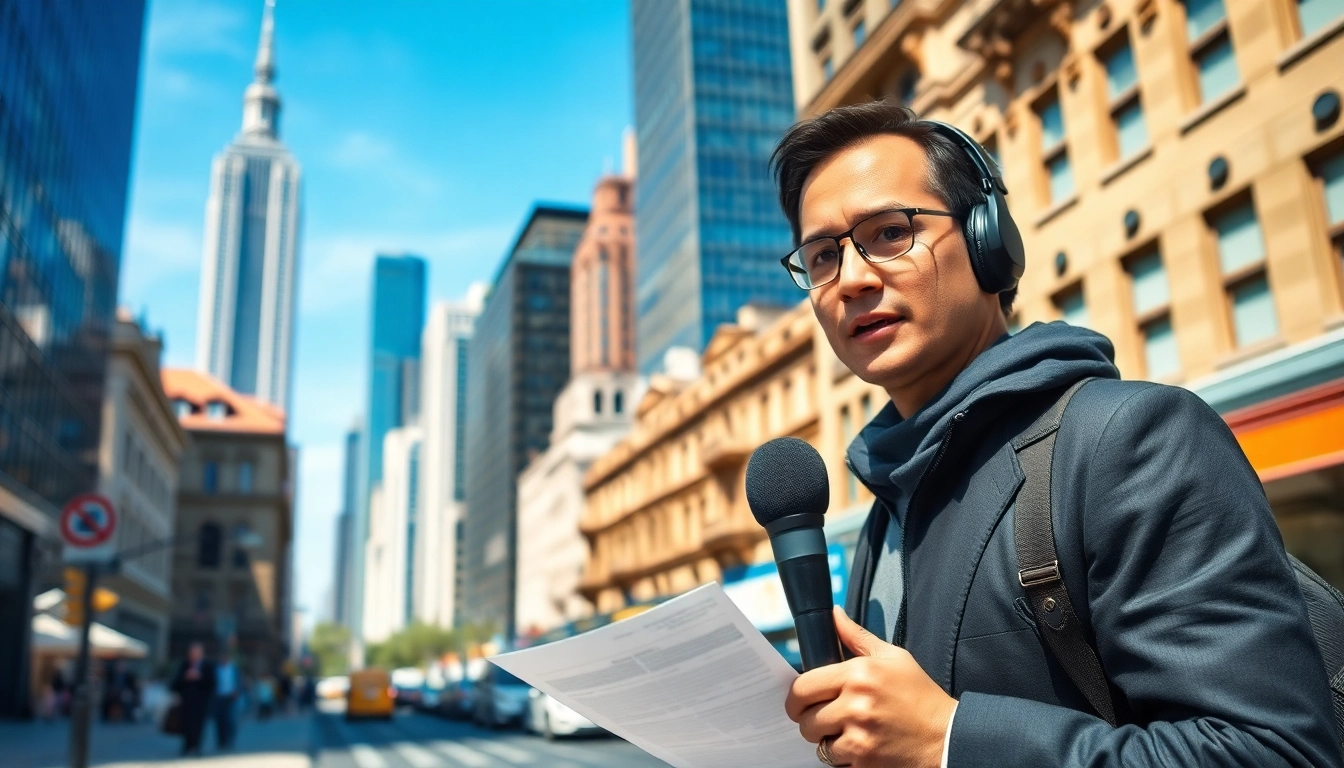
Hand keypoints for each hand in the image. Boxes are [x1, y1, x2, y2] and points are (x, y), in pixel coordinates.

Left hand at [785, 607, 956, 767]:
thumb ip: (856, 636)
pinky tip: (860, 745)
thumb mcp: (893, 657)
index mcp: (859, 673)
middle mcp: (856, 703)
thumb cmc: (921, 696)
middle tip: (823, 718)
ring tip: (847, 731)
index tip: (801, 702)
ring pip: (817, 741)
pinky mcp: (864, 759)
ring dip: (826, 739)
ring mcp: (859, 734)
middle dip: (809, 719)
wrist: (947, 737)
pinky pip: (833, 759)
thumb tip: (834, 614)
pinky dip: (842, 756)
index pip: (802, 687)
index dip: (796, 698)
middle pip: (804, 717)